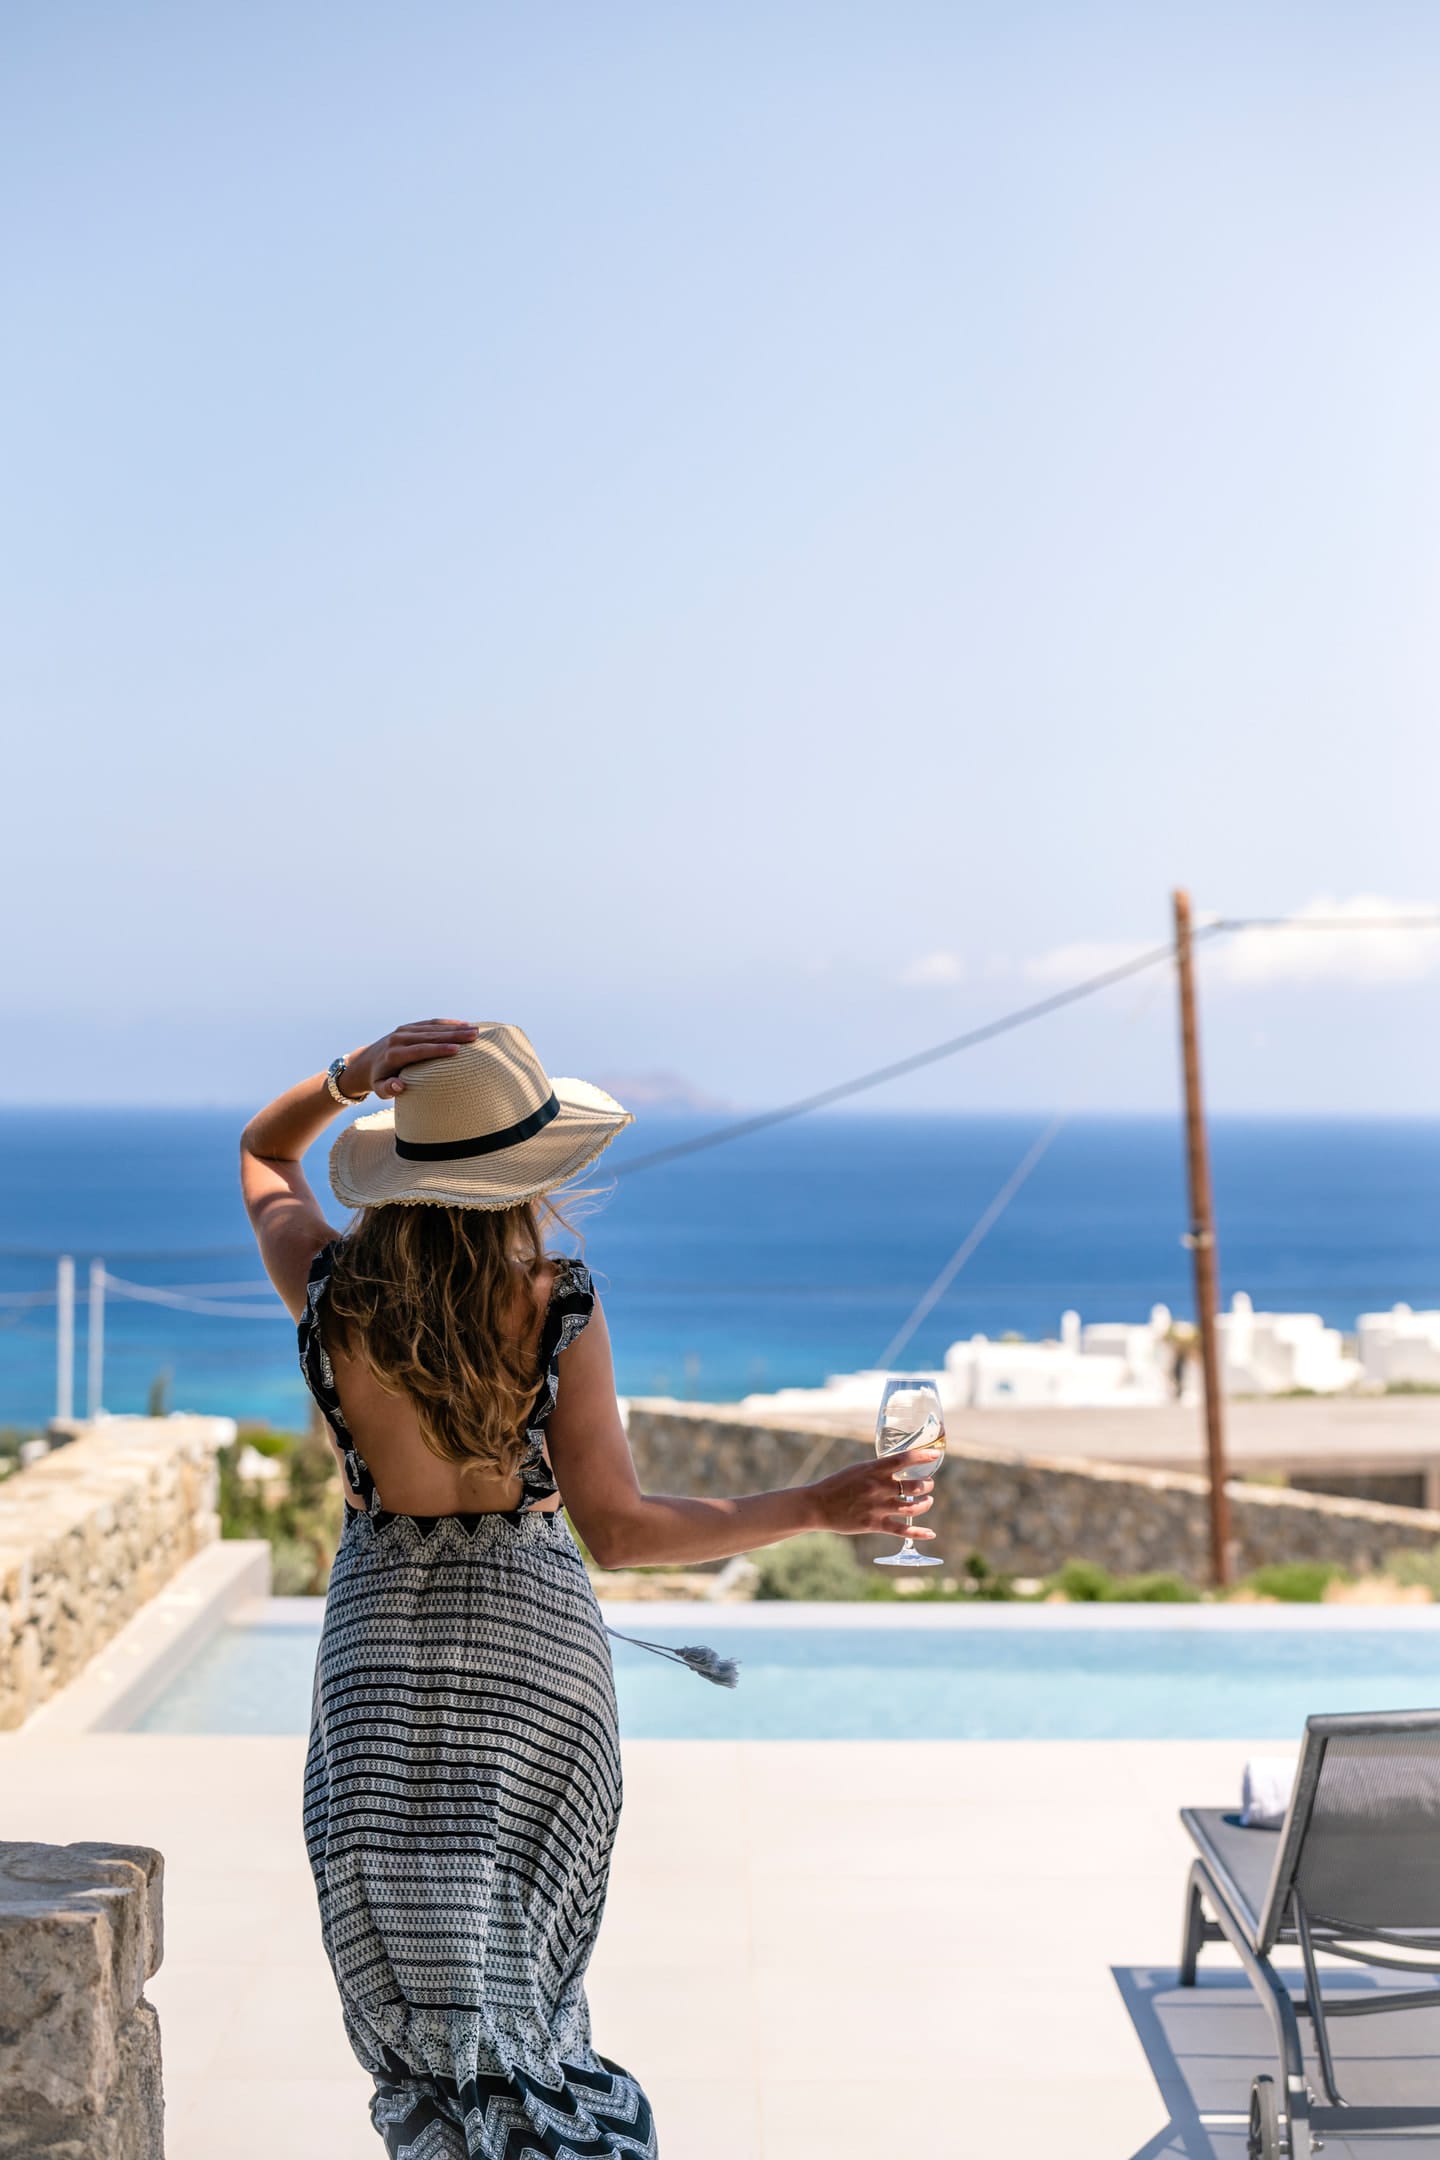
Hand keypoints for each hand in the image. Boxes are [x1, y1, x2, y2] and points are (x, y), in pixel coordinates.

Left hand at [340, 1020, 478, 1102]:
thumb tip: (399, 1086)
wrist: (367, 1062)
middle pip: (430, 1036)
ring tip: (475, 1030)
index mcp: (394, 1054)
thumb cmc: (379, 1080)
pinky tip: (464, 1024)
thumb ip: (387, 1089)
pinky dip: (447, 1023)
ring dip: (455, 1028)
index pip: (419, 1050)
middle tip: (474, 1036)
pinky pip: (430, 1023)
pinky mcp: (409, 1027)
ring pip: (433, 1027)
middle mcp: (399, 1038)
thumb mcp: (379, 1089)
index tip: (457, 1050)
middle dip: (453, 1035)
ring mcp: (404, 1030)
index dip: (438, 1050)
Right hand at [809, 1449, 940, 1539]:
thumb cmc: (837, 1484)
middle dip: (927, 1484)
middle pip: (914, 1486)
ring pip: (911, 1507)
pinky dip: (918, 1532)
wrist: (818, 1505)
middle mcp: (877, 1487)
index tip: (936, 1455)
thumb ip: (877, 1470)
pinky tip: (931, 1533)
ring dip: (925, 1504)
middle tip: (928, 1484)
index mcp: (873, 1469)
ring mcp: (876, 1507)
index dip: (922, 1456)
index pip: (903, 1459)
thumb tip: (898, 1467)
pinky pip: (901, 1530)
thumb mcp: (858, 1470)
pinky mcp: (873, 1524)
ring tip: (928, 1501)